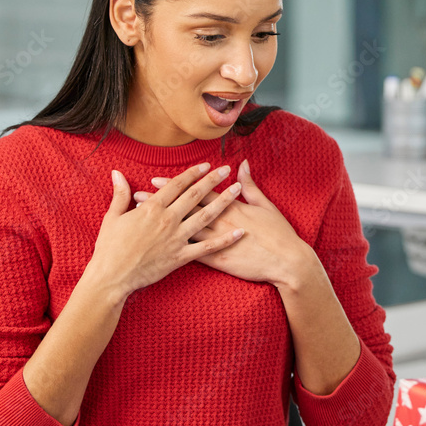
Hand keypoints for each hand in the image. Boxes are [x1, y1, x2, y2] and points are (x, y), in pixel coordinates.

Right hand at [93, 163, 244, 299]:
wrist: (112, 277)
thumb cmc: (109, 248)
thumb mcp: (112, 217)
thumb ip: (120, 194)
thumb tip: (117, 173)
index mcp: (152, 208)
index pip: (177, 185)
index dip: (193, 174)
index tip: (206, 165)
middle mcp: (168, 220)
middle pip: (195, 195)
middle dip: (213, 180)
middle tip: (226, 169)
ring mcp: (176, 238)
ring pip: (206, 216)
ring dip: (224, 201)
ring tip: (237, 190)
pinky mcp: (181, 256)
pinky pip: (208, 247)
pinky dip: (225, 240)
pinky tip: (240, 232)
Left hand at [134, 159, 318, 287]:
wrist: (287, 261)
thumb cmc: (279, 233)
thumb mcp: (266, 205)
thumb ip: (250, 185)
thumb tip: (242, 164)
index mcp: (232, 207)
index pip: (199, 192)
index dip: (177, 186)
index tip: (157, 180)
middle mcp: (221, 221)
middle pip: (186, 208)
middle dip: (161, 201)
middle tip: (139, 194)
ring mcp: (218, 241)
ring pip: (184, 228)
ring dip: (163, 223)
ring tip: (142, 218)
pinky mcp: (219, 259)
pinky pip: (194, 252)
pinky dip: (175, 247)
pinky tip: (158, 244)